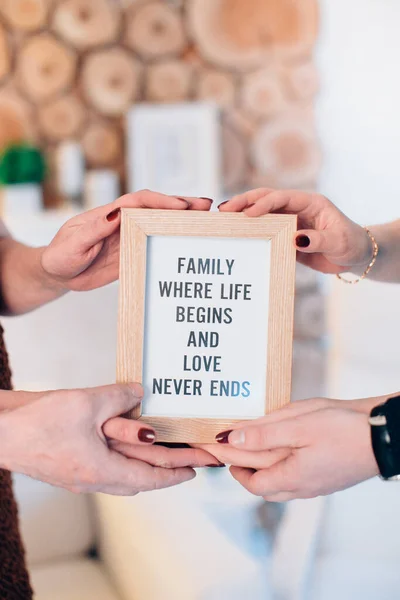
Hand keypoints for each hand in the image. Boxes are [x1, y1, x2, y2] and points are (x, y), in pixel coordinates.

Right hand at [0, 383, 217, 494]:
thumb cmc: (35, 424)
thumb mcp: (86, 403)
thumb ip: (118, 397)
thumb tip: (139, 392)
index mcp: (100, 471)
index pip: (150, 477)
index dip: (175, 473)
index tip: (195, 471)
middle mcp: (91, 479)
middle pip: (139, 478)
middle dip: (165, 469)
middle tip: (187, 460)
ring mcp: (77, 475)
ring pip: (121, 474)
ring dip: (143, 465)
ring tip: (161, 452)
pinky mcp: (67, 465)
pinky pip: (104, 466)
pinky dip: (121, 456)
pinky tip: (123, 442)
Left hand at [41, 191, 212, 291]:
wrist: (57, 274)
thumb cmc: (60, 256)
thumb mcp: (72, 243)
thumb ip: (93, 230)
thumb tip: (115, 214)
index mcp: (108, 215)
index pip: (138, 202)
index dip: (160, 202)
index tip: (179, 206)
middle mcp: (123, 223)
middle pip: (156, 209)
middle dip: (181, 205)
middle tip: (206, 206)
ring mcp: (129, 238)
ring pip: (159, 226)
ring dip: (182, 223)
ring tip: (206, 222)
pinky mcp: (132, 254)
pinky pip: (155, 247)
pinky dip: (173, 244)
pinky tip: (189, 245)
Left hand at [199, 398, 380, 501]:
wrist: (383, 435)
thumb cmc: (344, 428)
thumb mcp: (298, 425)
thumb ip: (263, 433)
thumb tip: (231, 441)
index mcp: (291, 477)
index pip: (249, 479)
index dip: (229, 463)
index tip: (214, 445)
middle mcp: (301, 487)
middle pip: (261, 483)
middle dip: (240, 466)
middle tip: (225, 447)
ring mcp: (315, 484)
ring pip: (277, 483)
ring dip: (259, 467)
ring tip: (247, 449)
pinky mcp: (325, 475)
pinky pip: (293, 476)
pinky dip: (278, 464)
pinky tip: (278, 449)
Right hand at [220, 188, 371, 274]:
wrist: (355, 256)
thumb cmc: (351, 244)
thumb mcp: (338, 242)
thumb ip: (317, 240)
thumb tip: (296, 239)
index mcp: (310, 202)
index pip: (282, 198)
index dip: (264, 204)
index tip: (248, 213)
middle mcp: (297, 209)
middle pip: (267, 200)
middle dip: (245, 202)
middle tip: (224, 209)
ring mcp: (290, 222)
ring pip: (263, 215)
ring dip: (244, 216)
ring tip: (223, 219)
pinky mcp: (287, 237)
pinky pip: (267, 233)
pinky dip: (251, 234)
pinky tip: (236, 237)